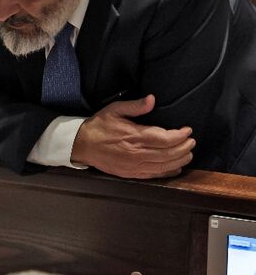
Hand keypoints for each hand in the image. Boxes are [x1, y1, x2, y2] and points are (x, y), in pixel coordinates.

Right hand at [71, 95, 194, 178]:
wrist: (82, 145)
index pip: (166, 139)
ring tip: (188, 153)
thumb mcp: (114, 110)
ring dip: (180, 160)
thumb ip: (135, 106)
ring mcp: (134, 165)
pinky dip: (168, 172)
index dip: (180, 135)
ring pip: (164, 165)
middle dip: (184, 147)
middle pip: (169, 153)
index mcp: (134, 136)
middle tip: (192, 141)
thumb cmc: (99, 126)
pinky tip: (176, 167)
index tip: (188, 130)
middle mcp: (137, 153)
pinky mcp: (131, 173)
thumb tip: (152, 99)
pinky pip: (155, 175)